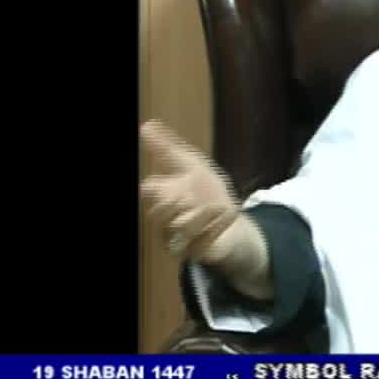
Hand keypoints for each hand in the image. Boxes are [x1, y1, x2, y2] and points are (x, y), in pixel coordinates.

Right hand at [140, 120, 271, 297]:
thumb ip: (169, 148)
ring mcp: (178, 239)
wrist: (231, 220)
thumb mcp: (192, 165)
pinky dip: (215, 227)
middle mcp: (164, 221)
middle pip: (158, 213)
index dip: (156, 186)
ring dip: (200, 216)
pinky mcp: (196, 253)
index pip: (149, 191)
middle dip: (174, 203)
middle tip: (189, 195)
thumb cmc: (206, 191)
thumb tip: (147, 125)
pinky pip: (200, 244)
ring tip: (217, 205)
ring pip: (178, 230)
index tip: (166, 182)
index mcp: (161, 198)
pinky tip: (227, 215)